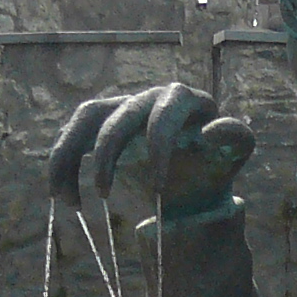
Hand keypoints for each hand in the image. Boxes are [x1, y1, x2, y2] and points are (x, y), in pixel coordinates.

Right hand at [47, 84, 254, 218]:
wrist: (196, 173)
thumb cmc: (216, 160)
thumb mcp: (234, 152)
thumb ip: (235, 138)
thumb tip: (211, 131)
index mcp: (182, 99)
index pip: (165, 114)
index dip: (159, 148)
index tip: (158, 191)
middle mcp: (148, 96)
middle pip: (118, 115)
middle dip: (107, 155)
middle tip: (104, 196)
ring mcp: (121, 106)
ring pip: (86, 118)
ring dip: (70, 156)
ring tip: (68, 201)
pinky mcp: (101, 122)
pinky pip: (73, 134)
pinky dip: (62, 163)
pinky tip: (60, 194)